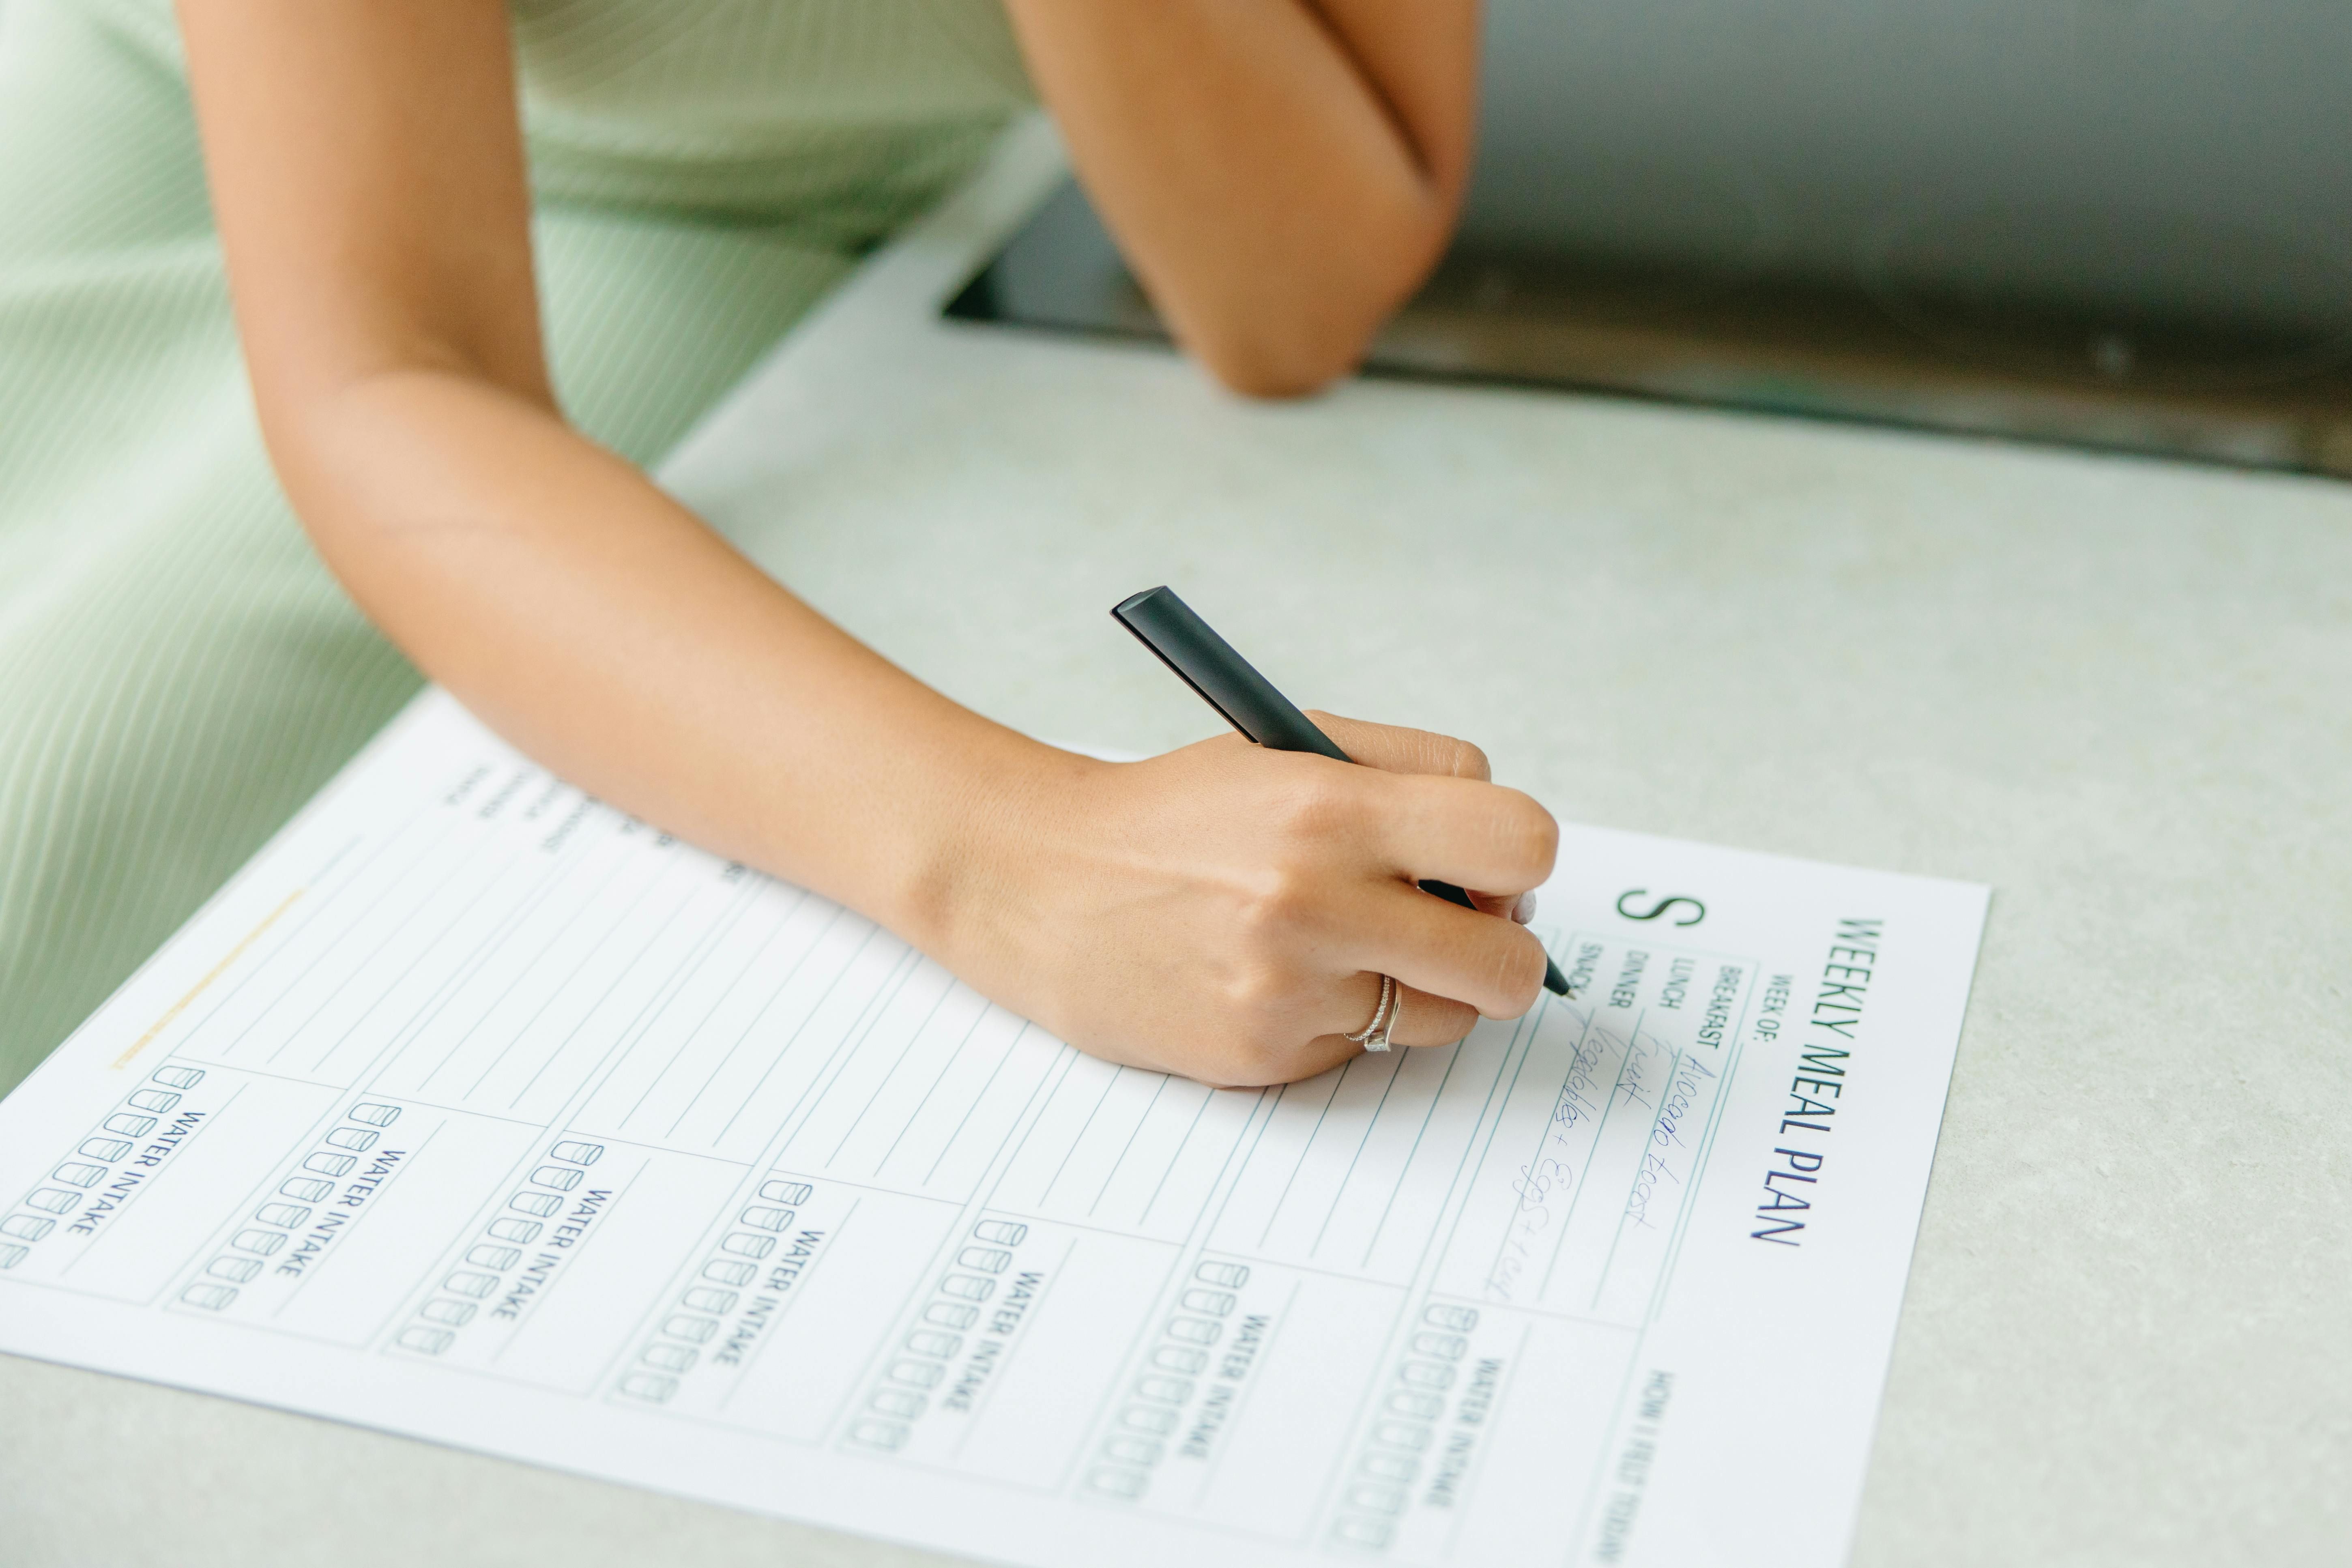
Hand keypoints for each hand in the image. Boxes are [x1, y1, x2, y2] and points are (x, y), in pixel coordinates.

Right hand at [933, 713, 1558, 1085]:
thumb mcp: (1289, 745)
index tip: (1489, 869)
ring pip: (1446, 1018)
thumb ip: (1411, 775)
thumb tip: (1510, 858)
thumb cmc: (1176, 813)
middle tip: (1455, 928)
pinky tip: (1278, 978)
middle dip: (1501, 948)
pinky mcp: (1262, 1055)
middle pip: (1510, 964)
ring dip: (1422, 988)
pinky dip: (1341, 1018)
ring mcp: (1289, 990)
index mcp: (1332, 806)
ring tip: (1349, 946)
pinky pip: (1364, 1050)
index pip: (1519, 842)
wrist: (1039, 886)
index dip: (1521, 861)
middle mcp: (1316, 902)